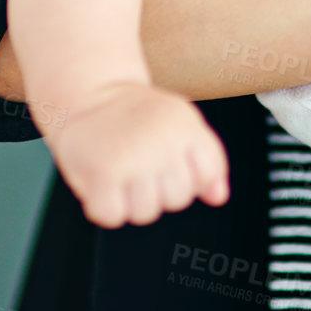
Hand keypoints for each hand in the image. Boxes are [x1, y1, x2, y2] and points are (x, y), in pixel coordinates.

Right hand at [45, 80, 228, 226]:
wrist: (90, 93)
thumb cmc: (139, 114)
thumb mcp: (181, 122)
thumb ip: (207, 159)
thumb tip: (219, 197)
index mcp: (186, 127)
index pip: (208, 175)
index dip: (192, 178)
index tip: (173, 161)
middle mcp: (163, 143)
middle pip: (177, 199)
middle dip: (160, 189)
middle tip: (142, 162)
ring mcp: (133, 160)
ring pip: (146, 213)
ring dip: (131, 200)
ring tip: (123, 170)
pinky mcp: (103, 175)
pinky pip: (113, 216)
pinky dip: (105, 206)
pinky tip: (104, 181)